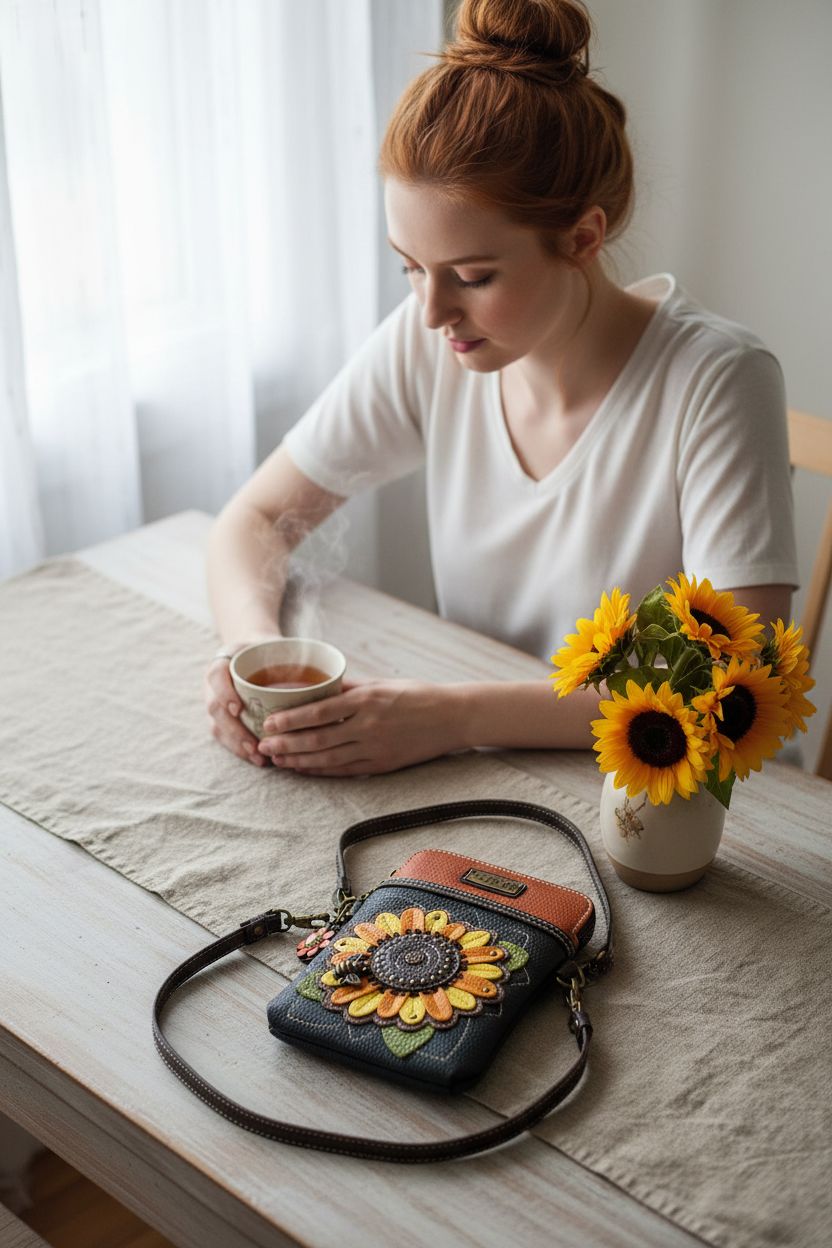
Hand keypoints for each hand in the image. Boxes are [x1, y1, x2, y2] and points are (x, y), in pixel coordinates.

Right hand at [204, 635, 280, 766]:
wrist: (254, 652)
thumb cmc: (270, 650)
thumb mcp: (277, 644)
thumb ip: (292, 655)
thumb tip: (329, 677)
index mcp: (225, 661)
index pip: (216, 675)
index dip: (224, 693)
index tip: (238, 708)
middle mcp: (215, 683)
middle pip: (215, 708)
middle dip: (234, 730)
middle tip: (254, 745)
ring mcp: (215, 701)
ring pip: (218, 727)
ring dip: (238, 744)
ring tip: (259, 758)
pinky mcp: (222, 719)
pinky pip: (226, 737)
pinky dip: (242, 750)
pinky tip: (259, 760)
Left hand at [256, 678, 466, 775]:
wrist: (453, 717)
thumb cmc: (417, 694)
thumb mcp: (381, 683)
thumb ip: (349, 687)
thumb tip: (317, 687)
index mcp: (366, 699)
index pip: (318, 711)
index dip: (290, 719)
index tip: (269, 722)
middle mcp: (368, 725)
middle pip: (317, 739)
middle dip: (286, 744)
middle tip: (263, 746)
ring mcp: (375, 748)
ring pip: (327, 758)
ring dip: (298, 761)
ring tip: (277, 760)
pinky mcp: (383, 764)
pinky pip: (345, 771)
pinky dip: (321, 771)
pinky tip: (304, 769)